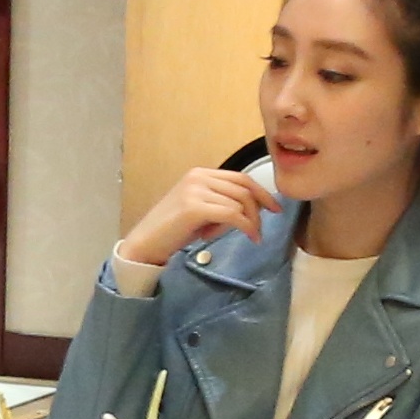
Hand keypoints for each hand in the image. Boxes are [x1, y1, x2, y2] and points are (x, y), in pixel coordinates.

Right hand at [113, 162, 276, 274]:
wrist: (145, 244)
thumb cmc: (172, 231)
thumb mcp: (199, 210)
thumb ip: (220, 201)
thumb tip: (252, 206)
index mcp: (199, 174)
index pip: (240, 178)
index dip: (262, 192)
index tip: (274, 207)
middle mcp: (198, 177)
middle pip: (244, 188)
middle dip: (259, 208)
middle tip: (262, 228)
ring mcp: (195, 190)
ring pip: (240, 202)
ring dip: (249, 222)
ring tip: (246, 236)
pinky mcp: (195, 207)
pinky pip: (233, 214)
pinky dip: (247, 227)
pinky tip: (251, 237)